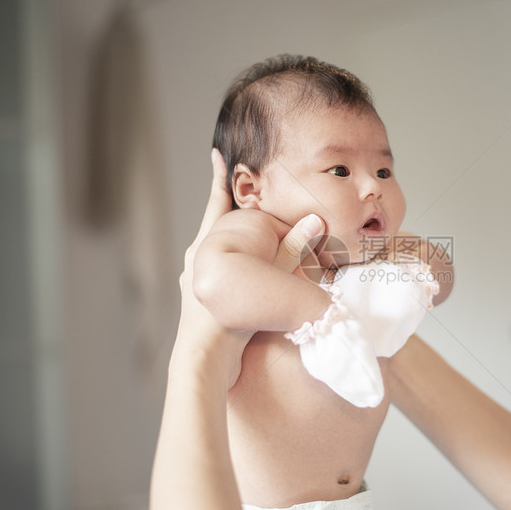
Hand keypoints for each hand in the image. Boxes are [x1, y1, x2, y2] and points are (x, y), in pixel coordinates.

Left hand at [172, 149, 324, 387]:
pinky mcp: (200, 303)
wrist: (206, 355)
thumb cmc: (236, 313)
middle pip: (216, 226)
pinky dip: (233, 270)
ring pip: (216, 253)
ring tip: (252, 240)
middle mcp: (198, 256)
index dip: (219, 177)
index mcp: (209, 242)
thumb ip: (293, 248)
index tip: (217, 154)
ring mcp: (195, 280)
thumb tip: (315, 222)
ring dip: (233, 245)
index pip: (218, 200)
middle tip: (245, 198)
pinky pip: (218, 275)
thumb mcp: (272, 276)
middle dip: (231, 214)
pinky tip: (246, 276)